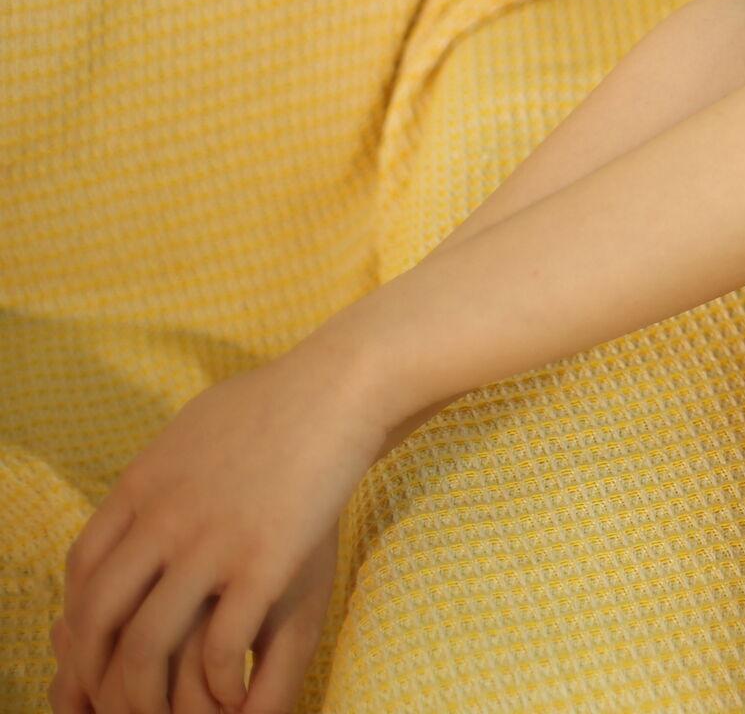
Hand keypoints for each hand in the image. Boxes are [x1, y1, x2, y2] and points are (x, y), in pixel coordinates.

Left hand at [51, 349, 388, 713]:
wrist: (344, 385)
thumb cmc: (278, 400)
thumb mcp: (192, 429)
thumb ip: (158, 473)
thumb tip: (138, 506)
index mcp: (141, 486)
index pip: (81, 573)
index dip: (79, 623)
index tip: (97, 653)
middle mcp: (163, 519)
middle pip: (98, 618)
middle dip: (97, 675)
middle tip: (116, 705)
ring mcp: (211, 543)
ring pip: (147, 644)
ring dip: (148, 696)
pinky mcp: (264, 562)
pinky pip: (219, 645)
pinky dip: (217, 684)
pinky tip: (230, 695)